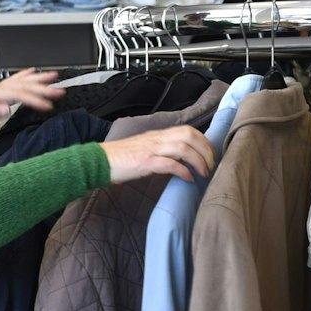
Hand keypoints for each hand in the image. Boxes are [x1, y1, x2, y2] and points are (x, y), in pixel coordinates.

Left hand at [0, 69, 64, 131]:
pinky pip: (13, 80)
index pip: (17, 95)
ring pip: (21, 81)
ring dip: (38, 79)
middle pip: (23, 86)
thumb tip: (6, 109)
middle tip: (60, 90)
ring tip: (54, 76)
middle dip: (43, 87)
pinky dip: (25, 76)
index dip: (34, 100)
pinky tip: (32, 72)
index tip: (48, 105)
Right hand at [101, 124, 215, 184]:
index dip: (204, 141)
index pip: (188, 130)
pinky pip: (170, 164)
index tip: (211, 155)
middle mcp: (157, 139)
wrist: (99, 161)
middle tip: (211, 165)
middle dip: (205, 150)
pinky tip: (189, 179)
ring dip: (198, 161)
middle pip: (190, 136)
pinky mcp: (145, 162)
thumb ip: (162, 152)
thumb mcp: (146, 150)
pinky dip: (183, 172)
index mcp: (158, 135)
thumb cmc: (121, 159)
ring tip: (204, 173)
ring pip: (183, 148)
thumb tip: (180, 162)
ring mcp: (151, 149)